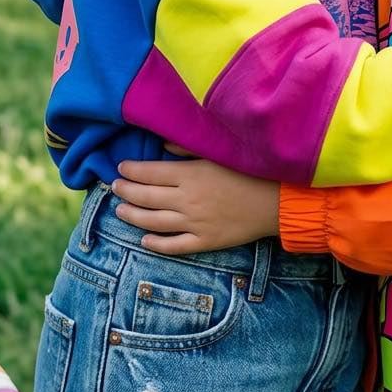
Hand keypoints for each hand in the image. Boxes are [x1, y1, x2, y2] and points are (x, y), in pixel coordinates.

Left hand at [111, 158, 280, 255]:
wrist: (277, 202)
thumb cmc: (250, 172)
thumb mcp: (220, 154)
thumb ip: (189, 150)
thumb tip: (162, 146)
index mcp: (191, 175)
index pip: (151, 172)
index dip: (132, 170)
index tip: (120, 168)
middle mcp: (188, 200)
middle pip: (147, 197)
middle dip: (127, 191)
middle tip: (114, 187)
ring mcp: (195, 223)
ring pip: (154, 222)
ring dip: (133, 216)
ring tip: (120, 211)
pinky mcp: (205, 241)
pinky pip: (175, 245)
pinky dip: (157, 243)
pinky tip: (145, 240)